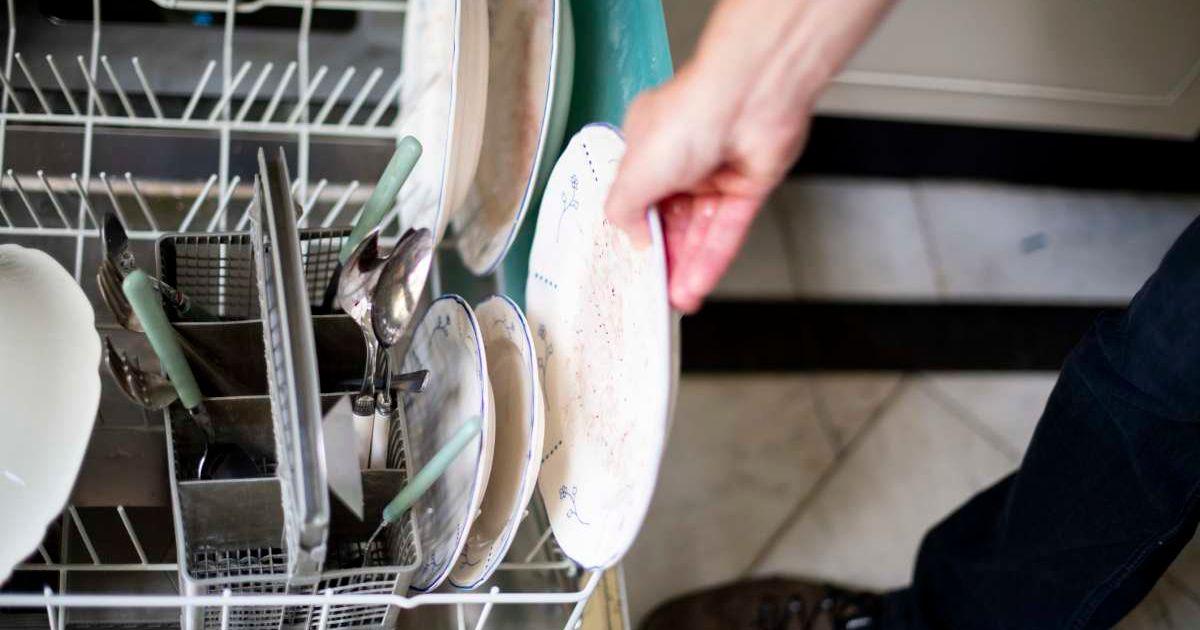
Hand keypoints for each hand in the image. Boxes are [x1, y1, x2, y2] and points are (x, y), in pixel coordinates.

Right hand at [605, 0, 894, 312]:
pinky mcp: (748, 188)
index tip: (631, 265)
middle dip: (663, 259)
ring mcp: (716, 175)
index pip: (638, 199)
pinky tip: (697, 285)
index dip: (636, 234)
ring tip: (675, 301)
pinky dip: (712, 260)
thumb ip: (622, 211)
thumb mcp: (633, 172)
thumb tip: (632, 237)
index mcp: (647, 146)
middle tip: (654, 292)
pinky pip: (727, 232)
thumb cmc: (689, 116)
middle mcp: (682, 160)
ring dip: (687, 268)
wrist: (749, 100)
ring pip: (700, 232)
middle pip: (671, 221)